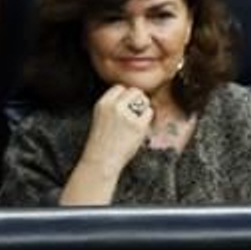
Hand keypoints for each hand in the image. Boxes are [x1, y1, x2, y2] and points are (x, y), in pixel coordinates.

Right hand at [57, 84, 153, 204]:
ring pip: (144, 100)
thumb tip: (136, 97)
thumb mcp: (101, 117)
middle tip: (135, 114)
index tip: (126, 107)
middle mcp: (114, 106)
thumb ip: (114, 106)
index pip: (120, 88)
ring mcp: (127, 115)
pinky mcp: (138, 125)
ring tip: (135, 124)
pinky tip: (138, 131)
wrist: (101, 162)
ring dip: (143, 109)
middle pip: (134, 91)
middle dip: (137, 100)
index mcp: (103, 103)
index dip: (125, 96)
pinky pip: (149, 114)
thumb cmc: (102, 143)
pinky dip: (147, 121)